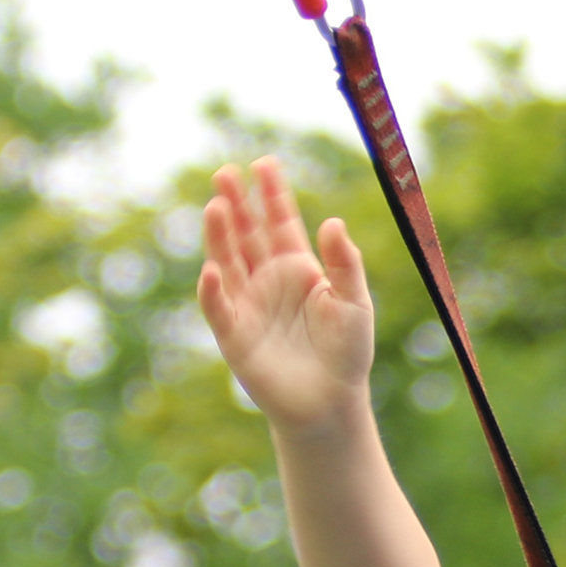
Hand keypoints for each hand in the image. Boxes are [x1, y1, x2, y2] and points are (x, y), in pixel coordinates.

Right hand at [196, 156, 376, 431]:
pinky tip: (211, 270)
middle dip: (236, 204)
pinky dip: (212, 290)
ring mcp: (247, 305)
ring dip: (220, 236)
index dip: (271, 194)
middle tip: (224, 173)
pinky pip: (218, 308)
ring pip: (228, 262)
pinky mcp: (234, 335)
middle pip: (247, 235)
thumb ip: (345, 263)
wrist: (330, 402)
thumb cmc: (347, 352)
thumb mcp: (354, 302)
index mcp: (297, 267)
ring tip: (216, 206)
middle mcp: (267, 280)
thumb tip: (332, 221)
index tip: (263, 163)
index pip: (280, 222)